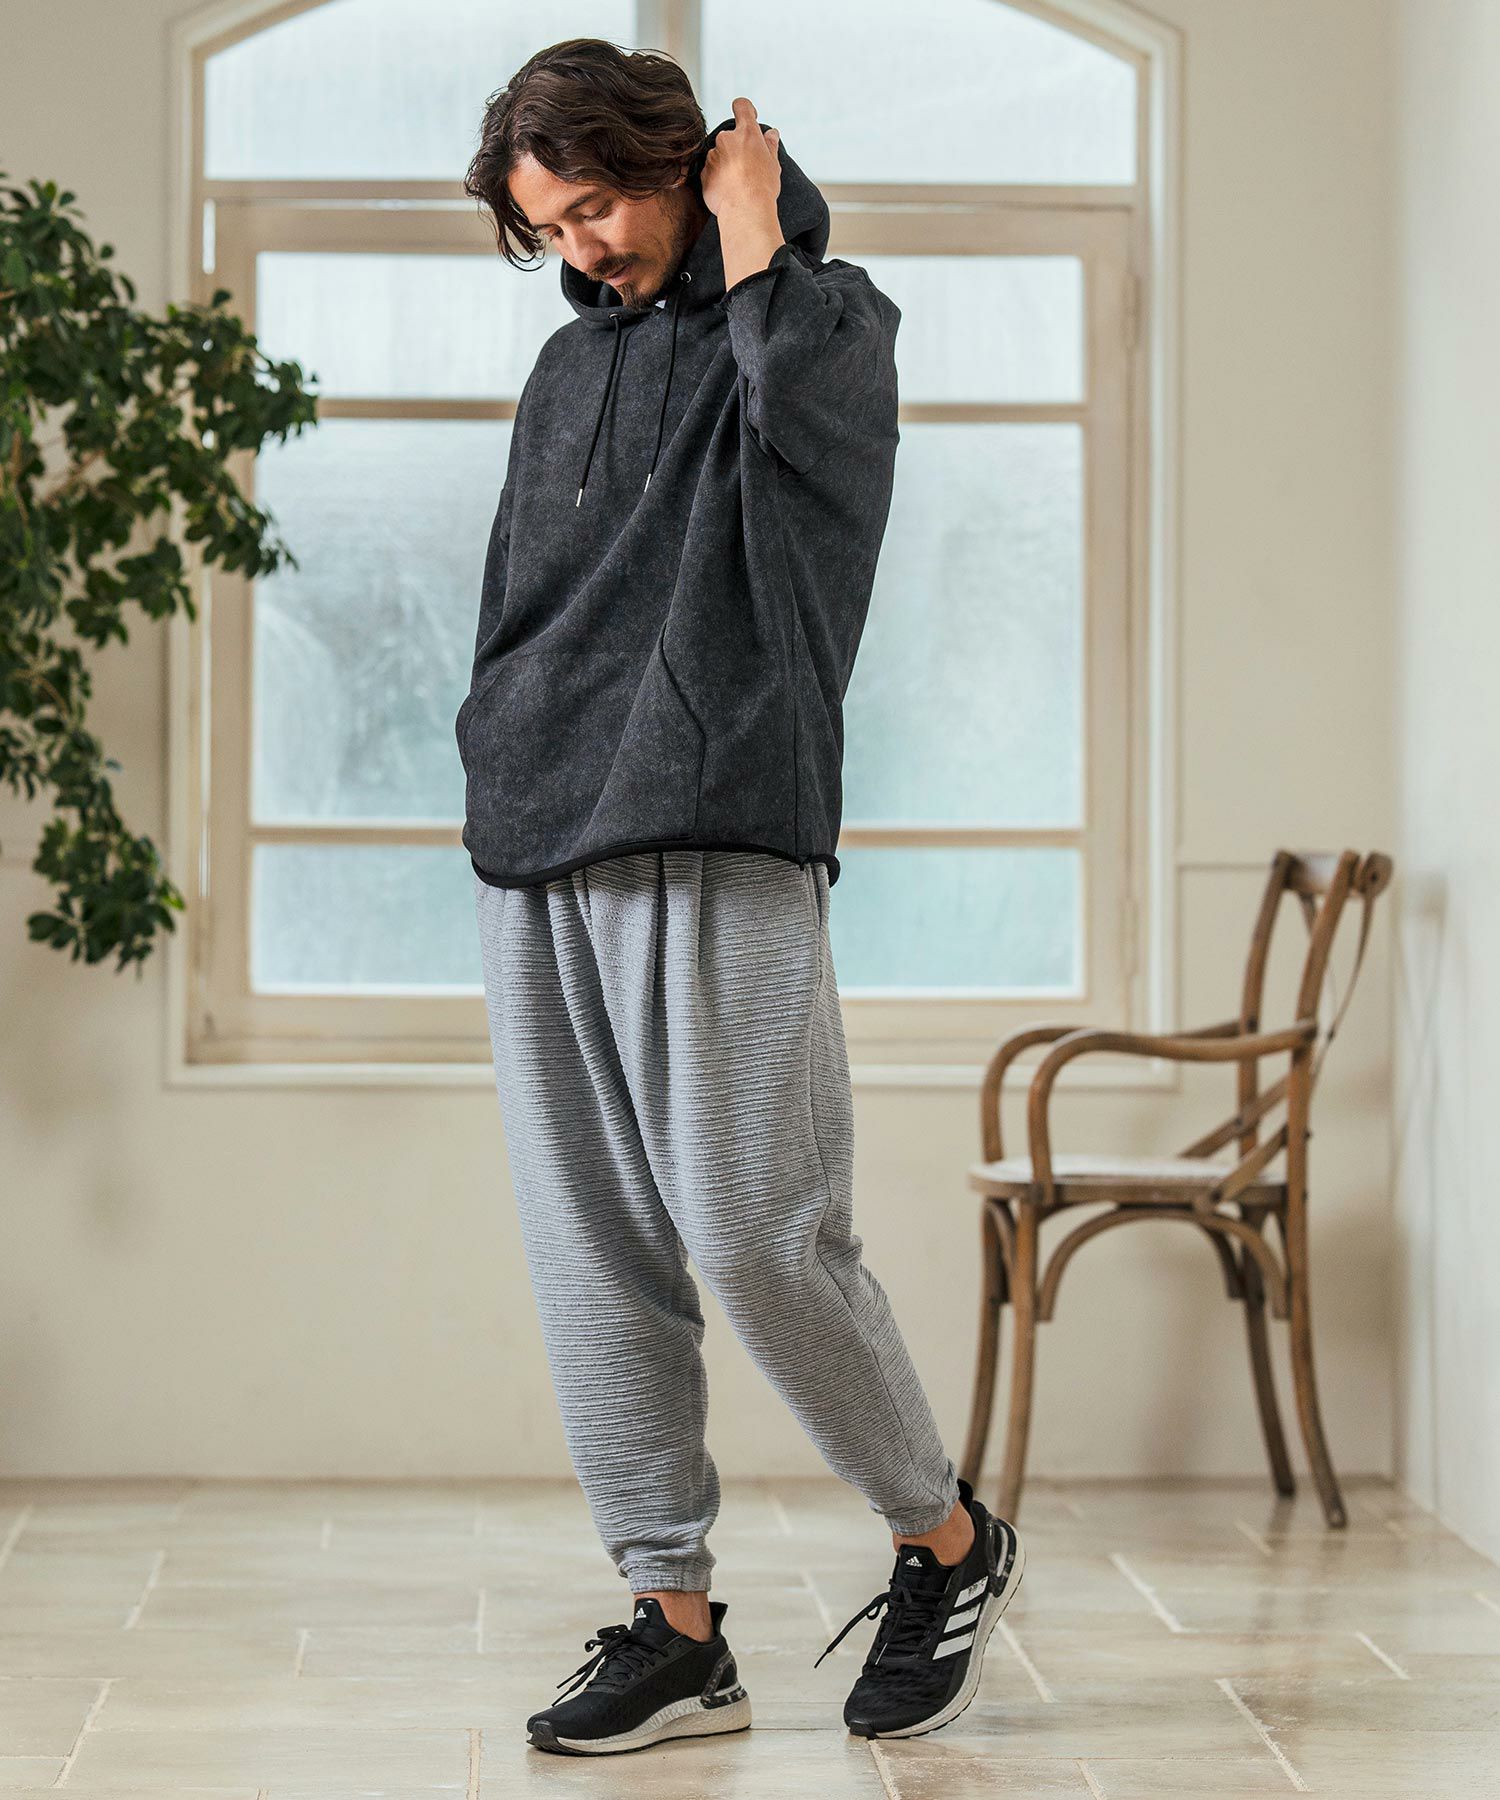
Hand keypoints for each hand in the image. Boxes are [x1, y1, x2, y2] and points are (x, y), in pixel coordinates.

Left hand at [700, 96, 780, 218]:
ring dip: (726, 164)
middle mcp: (726, 139)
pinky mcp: (704, 173)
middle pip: (729, 136)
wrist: (745, 211)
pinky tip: (728, 190)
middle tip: (747, 167)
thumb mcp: (773, 164)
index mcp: (747, 133)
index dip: (745, 109)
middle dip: (736, 148)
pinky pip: (711, 171)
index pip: (741, 106)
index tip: (749, 117)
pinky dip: (718, 178)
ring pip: (719, 155)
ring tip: (737, 183)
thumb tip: (771, 134)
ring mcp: (713, 156)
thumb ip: (770, 145)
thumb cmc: (762, 188)